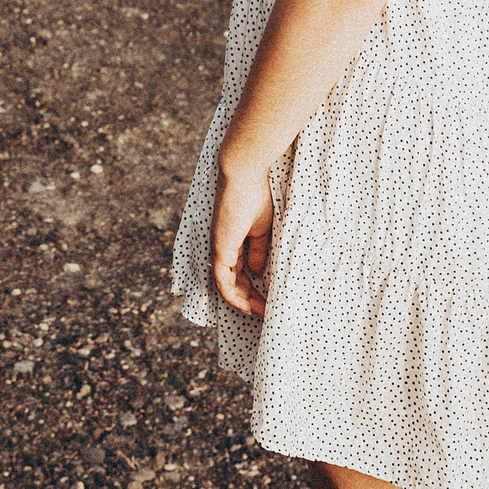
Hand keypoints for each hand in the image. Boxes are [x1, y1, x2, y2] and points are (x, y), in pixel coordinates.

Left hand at [210, 152, 275, 317]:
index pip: (240, 272)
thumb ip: (258, 251)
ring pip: (227, 285)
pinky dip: (233, 295)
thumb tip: (256, 272)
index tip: (268, 301)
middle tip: (266, 312)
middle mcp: (224, 248)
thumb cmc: (255, 196)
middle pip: (234, 282)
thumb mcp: (262, 229)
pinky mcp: (221, 248)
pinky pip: (222, 280)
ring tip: (260, 313)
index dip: (252, 288)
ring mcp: (221, 249)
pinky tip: (246, 305)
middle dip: (250, 300)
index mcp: (234, 242)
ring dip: (242, 302)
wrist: (245, 176)